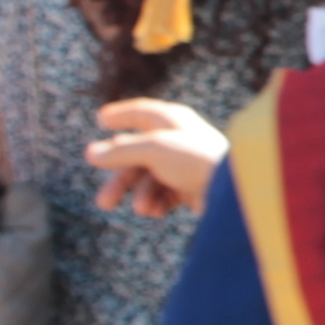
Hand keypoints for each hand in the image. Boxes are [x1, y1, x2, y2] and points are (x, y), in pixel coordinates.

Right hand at [87, 98, 226, 215]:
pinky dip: (158, 203)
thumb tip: (91, 153)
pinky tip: (158, 211)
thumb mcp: (153, 149)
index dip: (122, 114)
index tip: (102, 118)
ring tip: (144, 210)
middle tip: (104, 203)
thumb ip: (121, 151)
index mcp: (173, 120)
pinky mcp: (193, 187)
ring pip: (149, 179)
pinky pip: (165, 194)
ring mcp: (185, 164)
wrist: (233, 190)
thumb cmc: (197, 160)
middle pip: (137, 156)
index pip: (142, 113)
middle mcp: (179, 139)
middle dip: (121, 181)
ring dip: (142, 196)